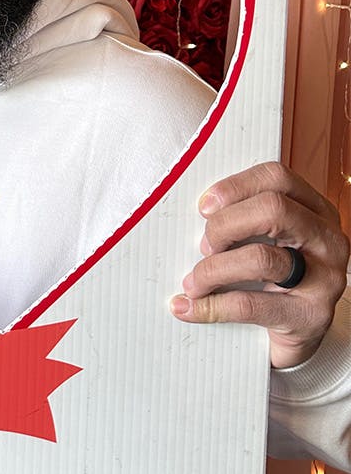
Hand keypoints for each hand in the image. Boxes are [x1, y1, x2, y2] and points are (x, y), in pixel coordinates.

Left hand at [170, 161, 349, 367]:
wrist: (297, 335)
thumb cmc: (272, 280)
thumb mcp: (266, 241)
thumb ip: (242, 220)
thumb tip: (197, 213)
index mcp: (315, 212)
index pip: (277, 178)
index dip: (235, 187)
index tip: (204, 206)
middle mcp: (327, 240)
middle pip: (273, 209)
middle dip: (224, 225)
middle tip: (204, 246)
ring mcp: (325, 280)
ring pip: (261, 258)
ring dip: (213, 269)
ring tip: (194, 282)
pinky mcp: (310, 317)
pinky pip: (250, 305)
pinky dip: (211, 306)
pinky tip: (189, 307)